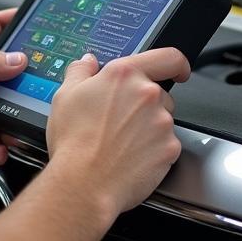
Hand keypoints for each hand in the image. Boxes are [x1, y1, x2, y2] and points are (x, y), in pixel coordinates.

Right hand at [46, 48, 190, 216]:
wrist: (85, 183)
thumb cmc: (74, 141)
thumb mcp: (64, 95)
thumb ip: (80, 71)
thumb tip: (88, 62)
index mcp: (124, 75)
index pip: (167, 57)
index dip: (176, 63)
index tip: (176, 70)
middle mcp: (148, 94)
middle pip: (160, 93)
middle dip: (145, 104)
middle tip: (121, 119)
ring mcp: (162, 123)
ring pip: (162, 120)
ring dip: (148, 127)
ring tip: (121, 141)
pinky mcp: (170, 149)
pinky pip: (166, 144)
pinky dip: (153, 149)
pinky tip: (130, 156)